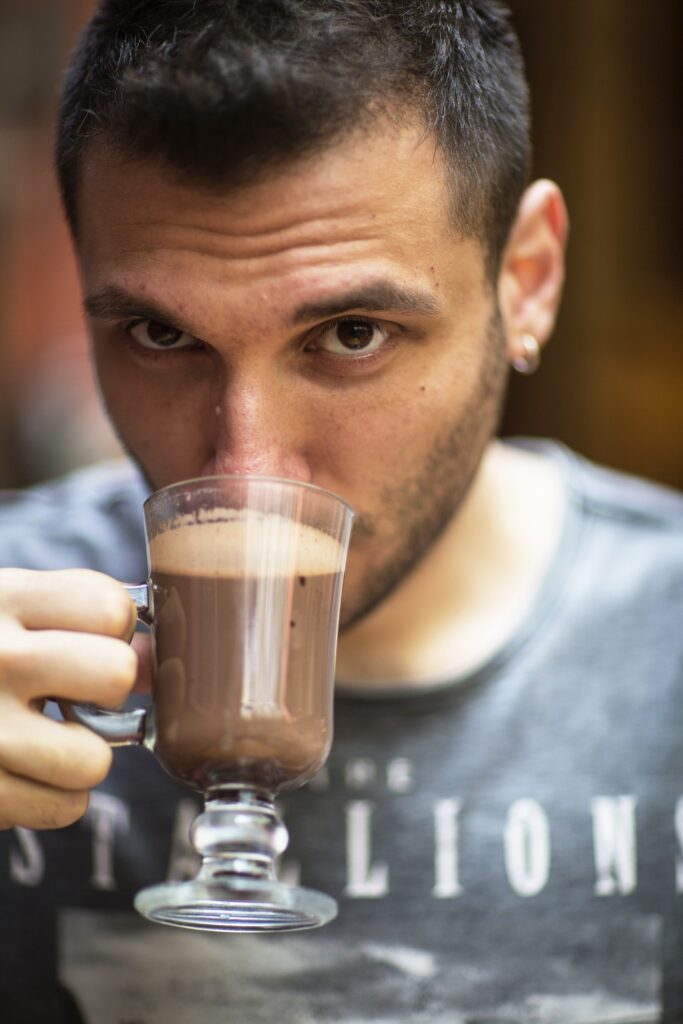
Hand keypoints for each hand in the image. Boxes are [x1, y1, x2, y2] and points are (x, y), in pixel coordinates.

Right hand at [0, 568, 137, 829]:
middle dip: (107, 686)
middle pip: (115, 676)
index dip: (112, 625)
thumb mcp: (9, 609)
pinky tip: (19, 768)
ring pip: (94, 761)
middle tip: (74, 690)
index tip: (86, 634)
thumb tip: (159, 663)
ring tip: (45, 736)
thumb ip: (82, 618)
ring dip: (80, 754)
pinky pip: (63, 807)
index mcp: (0, 601)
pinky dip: (52, 795)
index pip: (111, 608)